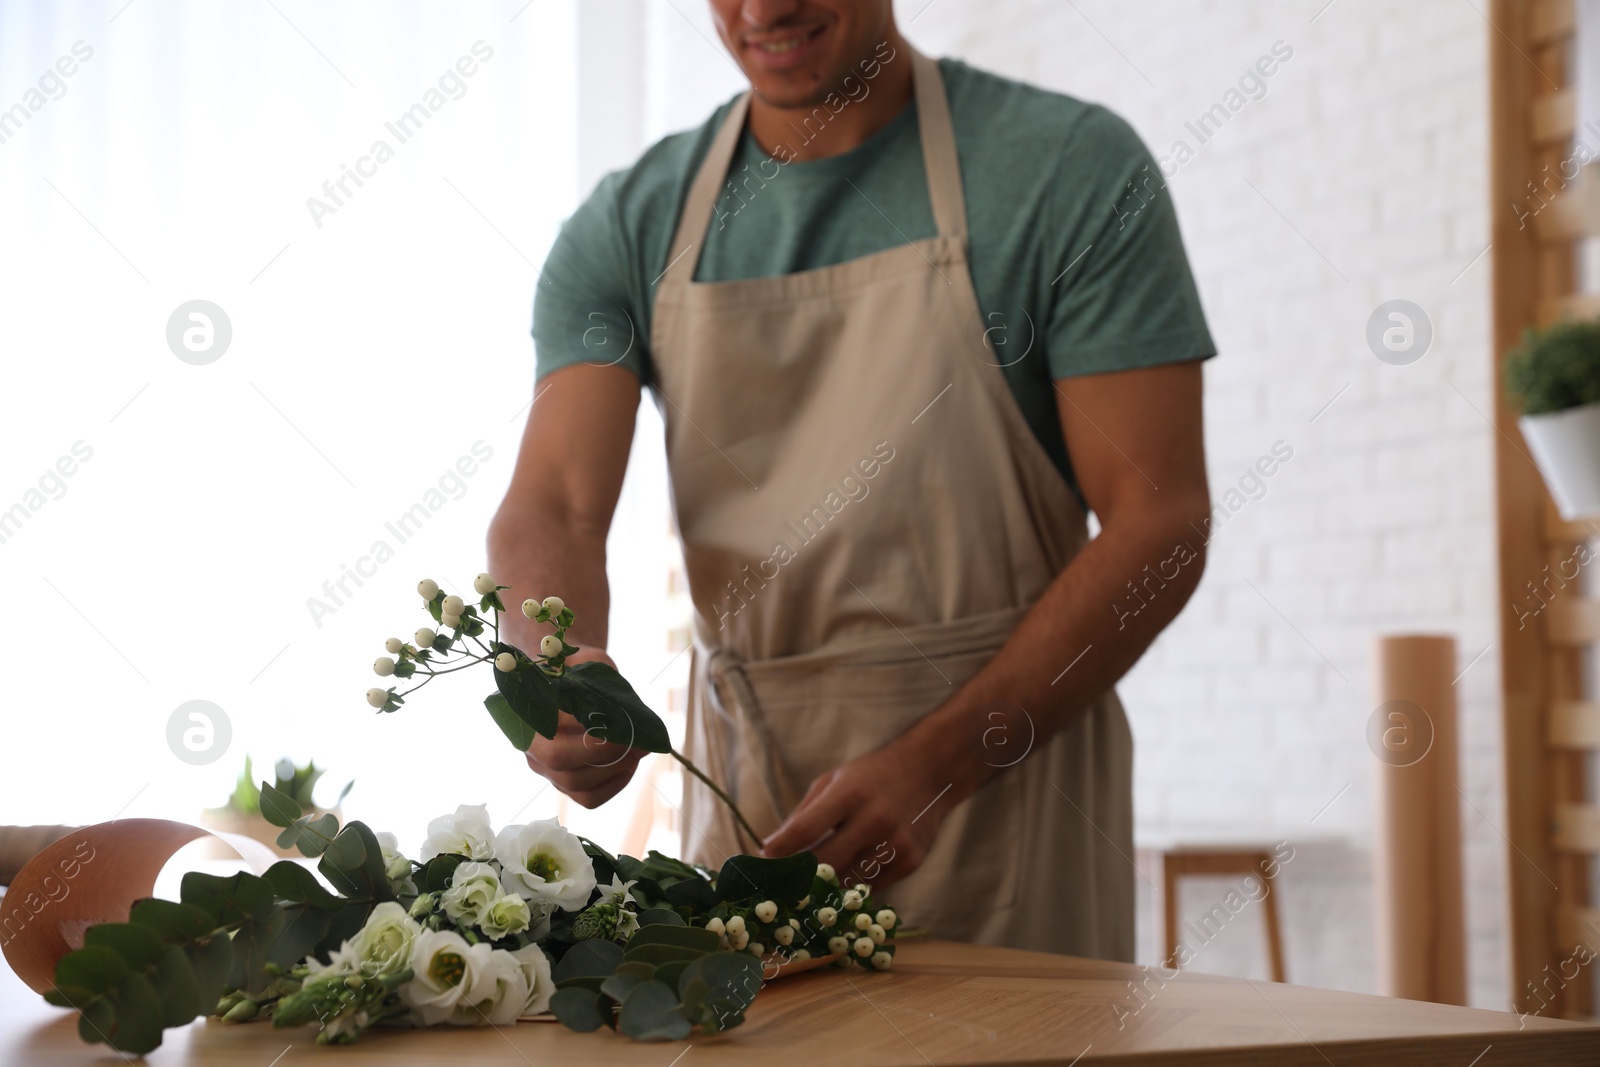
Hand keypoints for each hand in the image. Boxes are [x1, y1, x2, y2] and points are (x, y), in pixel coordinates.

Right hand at [524, 650, 644, 807]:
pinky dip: (613, 785)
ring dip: (614, 769)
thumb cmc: (577, 668)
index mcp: (528, 708)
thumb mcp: (587, 660)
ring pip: (574, 783)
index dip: (588, 723)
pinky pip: (587, 797)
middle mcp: (530, 742)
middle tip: (636, 740)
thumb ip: (600, 677)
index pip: (554, 722)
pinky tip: (628, 766)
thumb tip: (627, 710)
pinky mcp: (562, 782)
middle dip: (604, 751)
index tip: (620, 717)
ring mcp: (544, 766)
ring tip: (638, 751)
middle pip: (558, 759)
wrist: (564, 679)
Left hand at [759, 739, 960, 890]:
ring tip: (807, 887)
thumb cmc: (872, 776)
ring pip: (847, 881)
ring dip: (824, 887)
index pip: (806, 828)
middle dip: (798, 875)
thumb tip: (772, 849)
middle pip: (825, 862)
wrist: (930, 772)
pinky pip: (872, 886)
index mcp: (850, 793)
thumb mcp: (834, 780)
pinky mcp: (911, 861)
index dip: (781, 848)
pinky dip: (853, 886)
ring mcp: (896, 843)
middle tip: (780, 883)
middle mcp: (874, 818)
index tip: (763, 858)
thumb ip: (804, 814)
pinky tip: (842, 880)